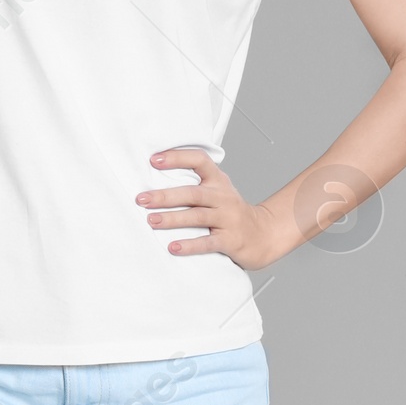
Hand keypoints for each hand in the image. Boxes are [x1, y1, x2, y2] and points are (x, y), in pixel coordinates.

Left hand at [135, 148, 280, 270]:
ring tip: (152, 221)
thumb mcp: (219, 191)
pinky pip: (208, 243)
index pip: (199, 160)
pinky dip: (190, 245)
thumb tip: (154, 182)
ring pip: (198, 216)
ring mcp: (228, 218)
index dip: (177, 158)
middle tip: (141, 199)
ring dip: (173, 219)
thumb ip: (195, 185)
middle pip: (193, 193)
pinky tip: (173, 247)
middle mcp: (223, 197)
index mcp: (218, 181)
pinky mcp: (230, 240)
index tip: (154, 160)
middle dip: (165, 196)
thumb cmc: (231, 213)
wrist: (263, 235)